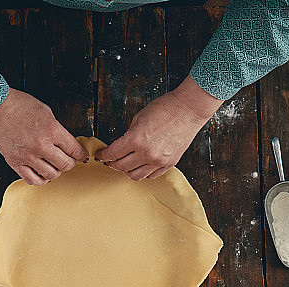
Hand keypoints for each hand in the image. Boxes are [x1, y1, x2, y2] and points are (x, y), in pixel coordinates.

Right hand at [0, 88, 87, 184]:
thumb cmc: (19, 105)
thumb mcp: (46, 112)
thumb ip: (57, 130)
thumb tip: (65, 144)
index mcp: (52, 131)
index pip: (74, 150)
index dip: (81, 155)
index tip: (82, 156)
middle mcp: (41, 146)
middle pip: (65, 165)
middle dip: (70, 163)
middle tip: (69, 160)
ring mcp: (27, 156)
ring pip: (51, 175)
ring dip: (56, 171)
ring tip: (54, 165)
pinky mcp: (15, 162)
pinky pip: (32, 179)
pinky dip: (40, 179)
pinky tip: (42, 174)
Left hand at [95, 76, 223, 179]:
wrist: (188, 109)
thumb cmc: (165, 108)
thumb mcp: (138, 119)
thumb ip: (129, 135)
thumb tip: (122, 146)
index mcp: (136, 140)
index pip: (113, 154)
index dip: (103, 155)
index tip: (100, 155)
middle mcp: (147, 154)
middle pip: (121, 167)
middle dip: (112, 164)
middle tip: (109, 160)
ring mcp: (159, 161)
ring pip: (135, 176)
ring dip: (126, 171)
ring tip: (124, 164)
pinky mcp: (169, 164)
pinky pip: (151, 175)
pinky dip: (143, 172)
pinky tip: (140, 166)